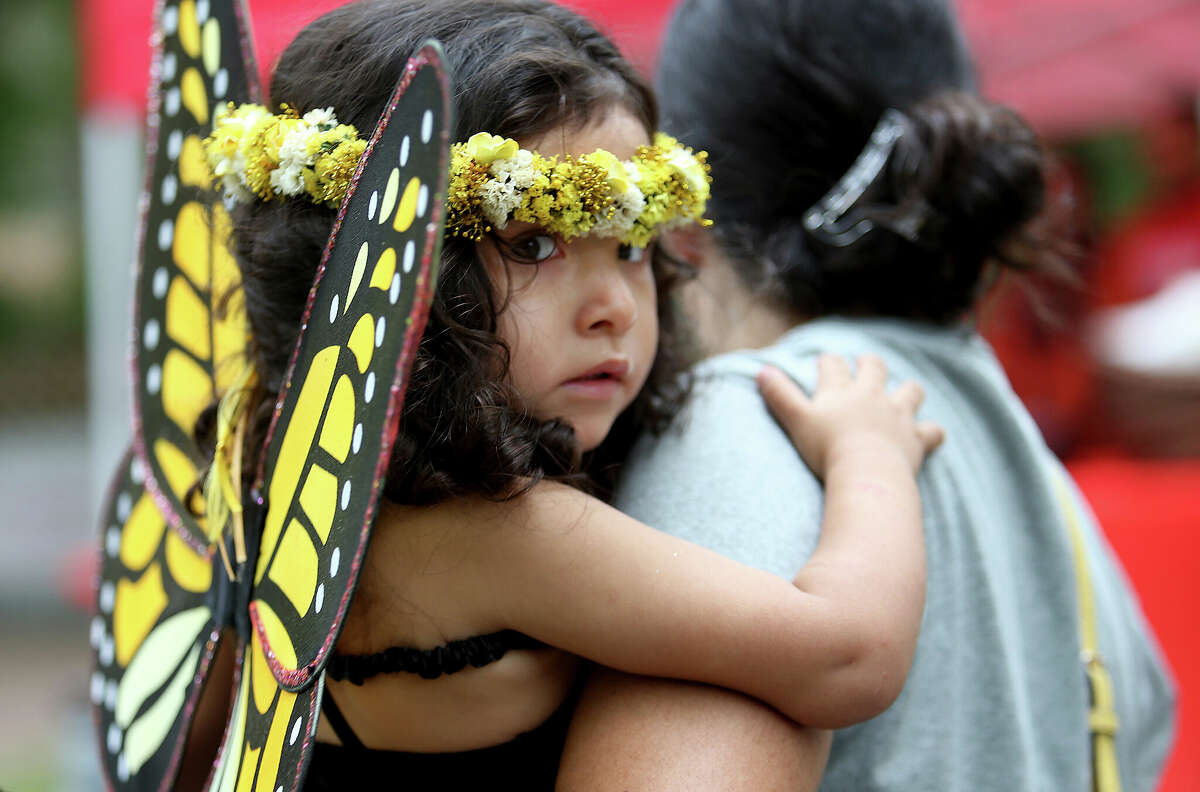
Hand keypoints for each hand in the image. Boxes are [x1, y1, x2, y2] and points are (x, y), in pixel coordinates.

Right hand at [756, 355, 942, 478]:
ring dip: (907, 390)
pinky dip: (931, 432)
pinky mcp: (916, 440)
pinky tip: (928, 435)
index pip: (833, 365)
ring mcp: (898, 416)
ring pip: (910, 391)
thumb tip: (761, 371)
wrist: (866, 472)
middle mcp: (872, 396)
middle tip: (865, 364)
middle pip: (875, 368)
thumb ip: (779, 395)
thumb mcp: (796, 419)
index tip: (825, 363)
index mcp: (841, 390)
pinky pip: (932, 431)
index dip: (828, 362)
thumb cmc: (827, 447)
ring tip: (905, 393)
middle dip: (869, 364)